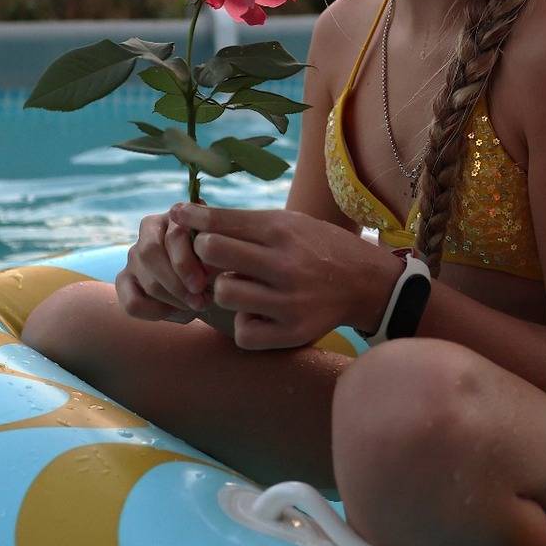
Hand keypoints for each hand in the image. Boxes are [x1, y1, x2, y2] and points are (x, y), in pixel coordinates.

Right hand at [116, 201, 218, 324]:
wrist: (212, 287)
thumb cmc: (218, 266)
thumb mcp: (221, 255)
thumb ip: (214, 249)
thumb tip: (204, 248)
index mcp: (175, 217)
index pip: (171, 235)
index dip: (186, 263)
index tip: (202, 285)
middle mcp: (149, 232)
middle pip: (150, 254)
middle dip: (177, 283)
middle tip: (199, 300)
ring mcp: (134, 256)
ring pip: (148, 282)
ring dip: (174, 300)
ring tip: (196, 305)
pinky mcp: (124, 281)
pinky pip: (132, 303)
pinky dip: (155, 313)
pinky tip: (174, 311)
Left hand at [169, 203, 401, 349]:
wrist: (367, 283)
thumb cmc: (317, 248)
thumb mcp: (289, 222)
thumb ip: (243, 222)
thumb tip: (187, 213)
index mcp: (282, 229)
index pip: (220, 221)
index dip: (192, 218)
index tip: (178, 216)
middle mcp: (284, 262)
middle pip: (212, 252)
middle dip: (204, 254)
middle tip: (212, 259)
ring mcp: (289, 300)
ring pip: (223, 293)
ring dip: (225, 291)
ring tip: (242, 287)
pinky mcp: (293, 332)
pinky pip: (242, 332)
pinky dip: (244, 323)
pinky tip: (258, 313)